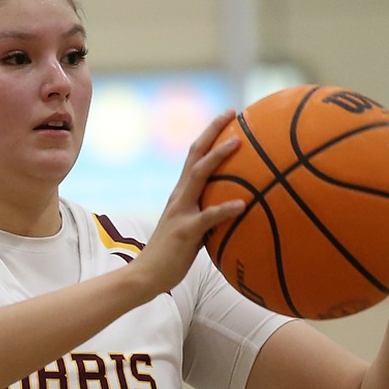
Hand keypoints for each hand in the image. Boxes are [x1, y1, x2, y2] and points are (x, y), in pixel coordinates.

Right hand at [127, 110, 248, 298]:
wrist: (146, 276)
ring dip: (218, 157)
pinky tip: (242, 204)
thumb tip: (236, 214)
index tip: (228, 117)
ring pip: (199, 175)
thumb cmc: (171, 258)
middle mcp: (180, 196)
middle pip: (195, 154)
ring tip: (238, 142)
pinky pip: (208, 217)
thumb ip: (208, 218)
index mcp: (181, 194)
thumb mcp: (192, 231)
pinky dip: (225, 208)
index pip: (195, 156)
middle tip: (233, 113)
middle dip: (213, 130)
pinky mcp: (186, 231)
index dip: (210, 134)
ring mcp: (181, 211)